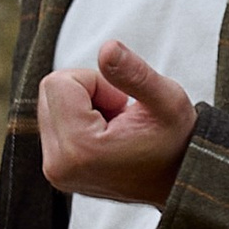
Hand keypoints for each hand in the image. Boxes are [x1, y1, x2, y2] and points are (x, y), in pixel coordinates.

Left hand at [36, 38, 195, 203]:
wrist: (178, 180)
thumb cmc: (177, 141)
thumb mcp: (167, 101)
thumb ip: (134, 73)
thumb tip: (106, 48)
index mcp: (80, 149)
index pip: (59, 82)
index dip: (96, 82)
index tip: (122, 104)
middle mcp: (58, 165)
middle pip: (50, 91)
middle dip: (87, 92)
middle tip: (120, 114)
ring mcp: (54, 171)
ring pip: (50, 104)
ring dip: (83, 106)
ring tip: (115, 127)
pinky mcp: (55, 171)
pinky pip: (52, 122)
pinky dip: (78, 120)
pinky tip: (106, 137)